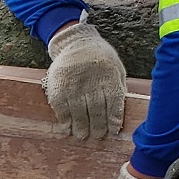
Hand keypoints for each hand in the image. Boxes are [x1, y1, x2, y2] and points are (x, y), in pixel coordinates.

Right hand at [43, 20, 126, 140]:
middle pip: (96, 109)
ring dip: (81, 127)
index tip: (113, 132)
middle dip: (97, 126)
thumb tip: (120, 111)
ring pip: (78, 111)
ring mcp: (73, 85)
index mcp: (109, 76)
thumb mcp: (116, 67)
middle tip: (97, 136)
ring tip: (82, 136)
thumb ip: (118, 87)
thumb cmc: (100, 58)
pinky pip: (62, 108)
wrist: (76, 43)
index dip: (113, 119)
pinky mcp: (58, 87)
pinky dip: (65, 120)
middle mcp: (91, 82)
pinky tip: (67, 128)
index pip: (113, 102)